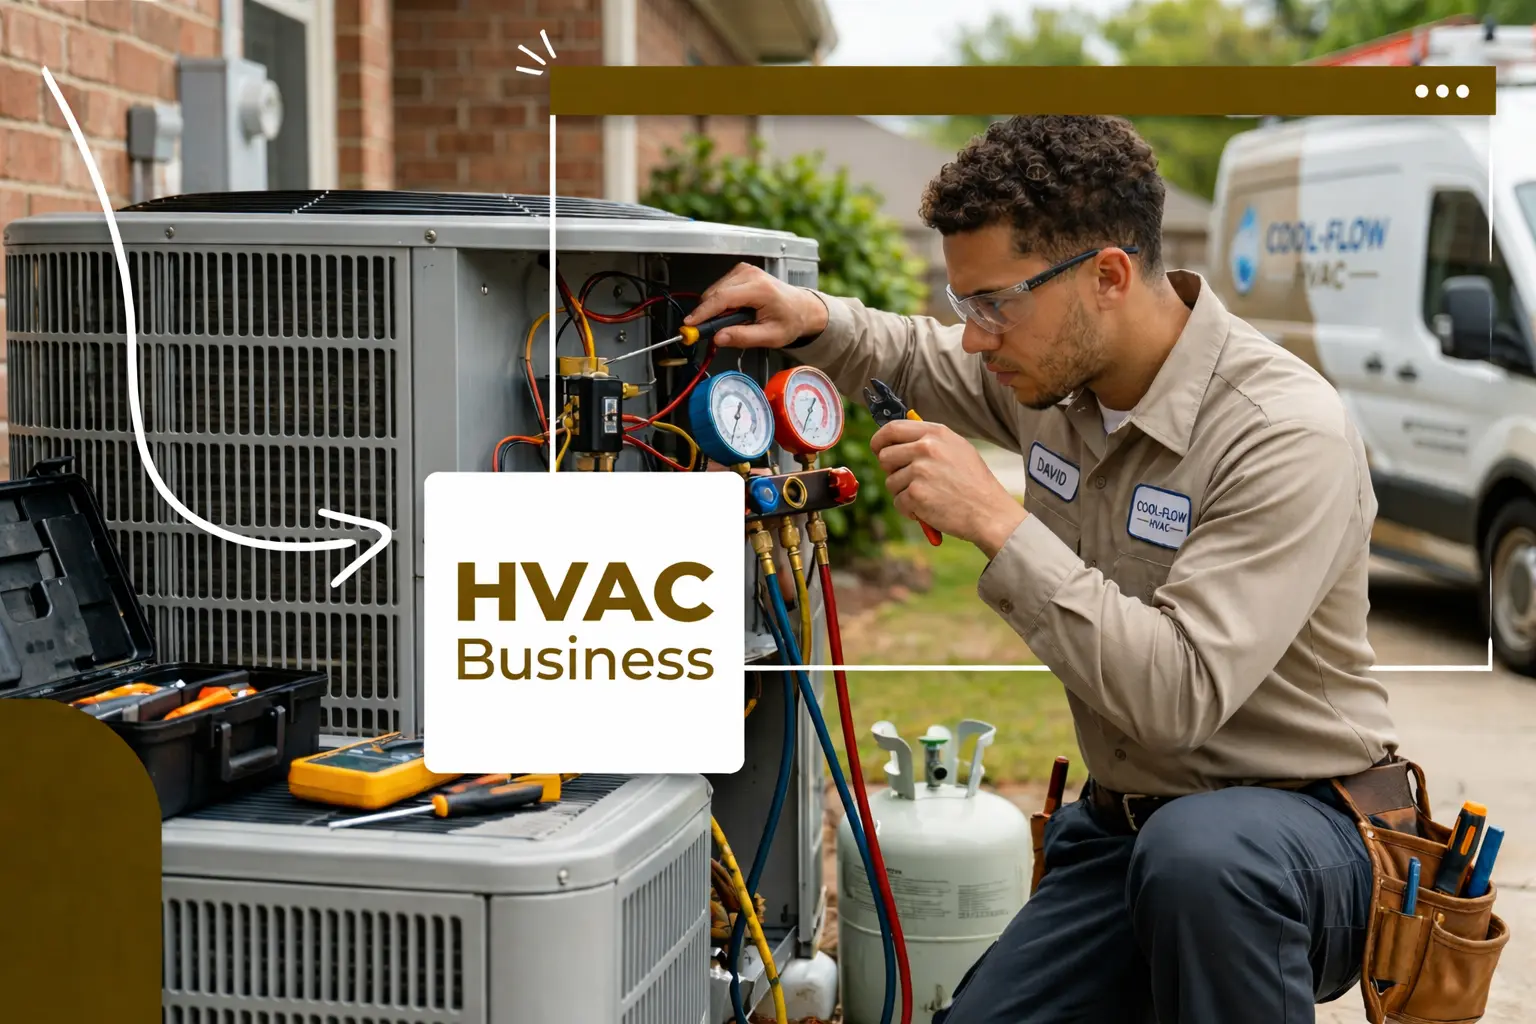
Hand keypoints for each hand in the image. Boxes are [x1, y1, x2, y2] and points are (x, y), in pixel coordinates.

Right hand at [686, 263, 827, 348]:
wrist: (801, 308)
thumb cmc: (790, 320)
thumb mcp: (770, 337)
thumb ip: (743, 338)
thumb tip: (718, 338)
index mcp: (759, 288)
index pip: (722, 298)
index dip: (702, 313)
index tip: (689, 325)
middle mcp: (750, 274)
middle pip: (714, 294)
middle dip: (707, 315)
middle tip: (709, 333)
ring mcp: (743, 270)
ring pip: (714, 291)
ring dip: (715, 309)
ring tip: (733, 322)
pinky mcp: (739, 272)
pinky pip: (719, 288)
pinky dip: (720, 303)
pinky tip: (734, 312)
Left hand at [871, 420, 1026, 556]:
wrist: (990, 512)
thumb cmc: (974, 484)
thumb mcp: (958, 450)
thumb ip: (929, 441)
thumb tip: (896, 441)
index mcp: (936, 433)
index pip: (893, 428)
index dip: (880, 440)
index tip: (878, 449)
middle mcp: (926, 448)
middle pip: (885, 456)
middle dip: (891, 471)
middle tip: (909, 482)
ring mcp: (920, 471)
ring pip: (890, 482)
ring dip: (904, 494)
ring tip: (930, 497)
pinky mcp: (916, 494)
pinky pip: (898, 502)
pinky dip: (910, 510)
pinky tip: (930, 509)